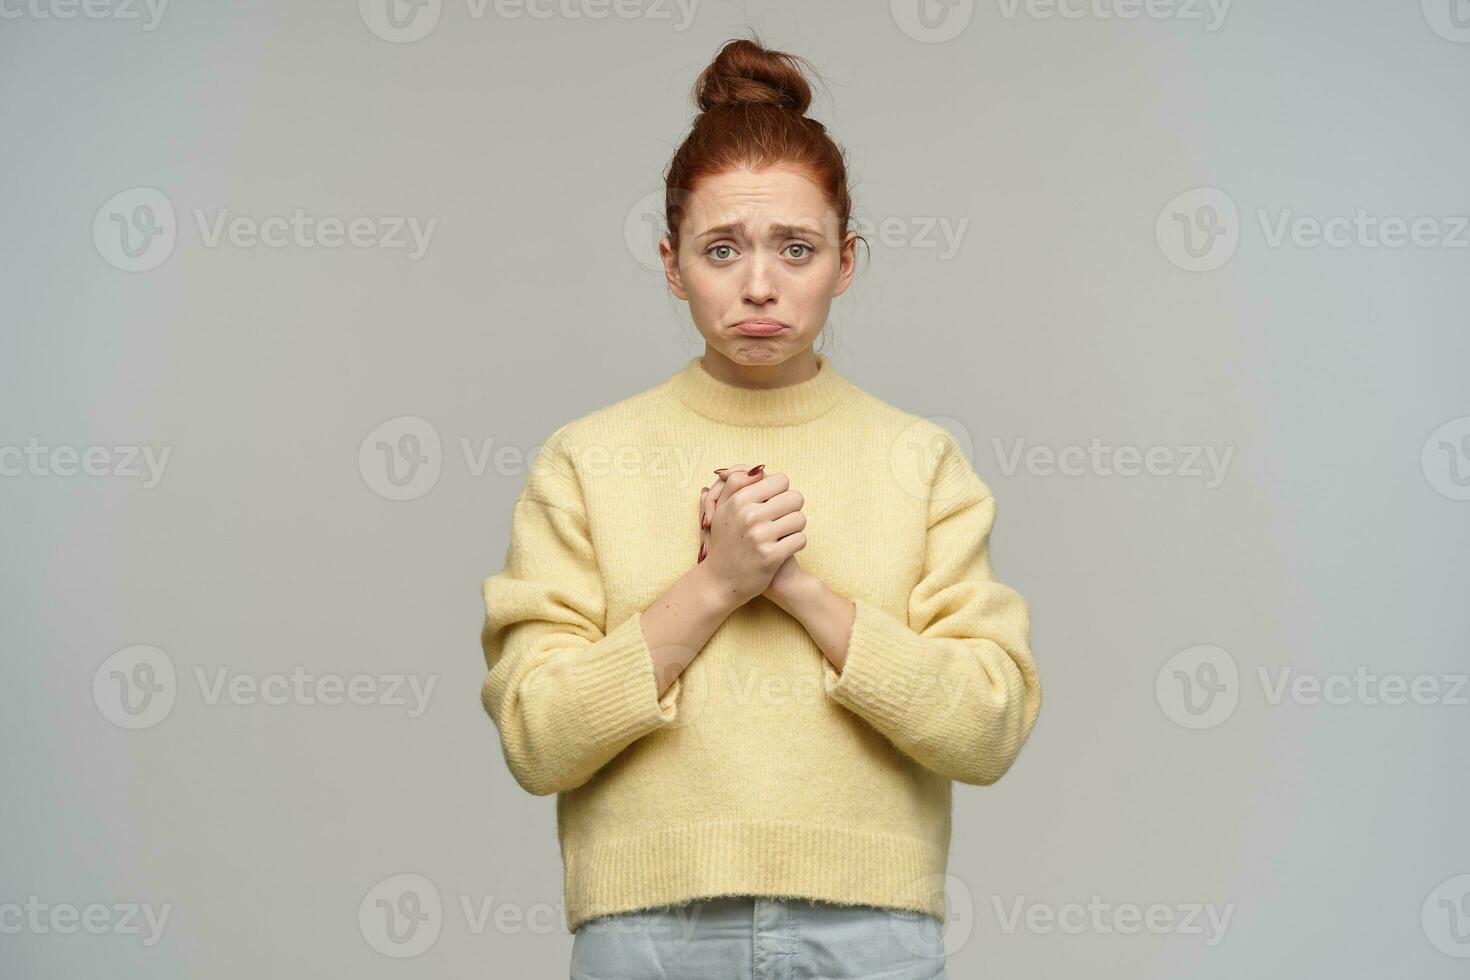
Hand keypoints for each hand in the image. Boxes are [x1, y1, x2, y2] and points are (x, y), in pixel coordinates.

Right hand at [698, 464, 806, 604]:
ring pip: (800, 518)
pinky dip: (796, 544)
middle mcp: (749, 515)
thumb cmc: (725, 542)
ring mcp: (760, 536)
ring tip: (782, 534)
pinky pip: (800, 539)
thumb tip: (759, 469)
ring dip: (795, 527)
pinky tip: (784, 548)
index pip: (780, 480)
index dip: (781, 492)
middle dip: (791, 509)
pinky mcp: (771, 556)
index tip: (774, 504)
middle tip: (781, 520)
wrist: (720, 580)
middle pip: (795, 497)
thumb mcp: (722, 510)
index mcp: (739, 500)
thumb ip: (737, 484)